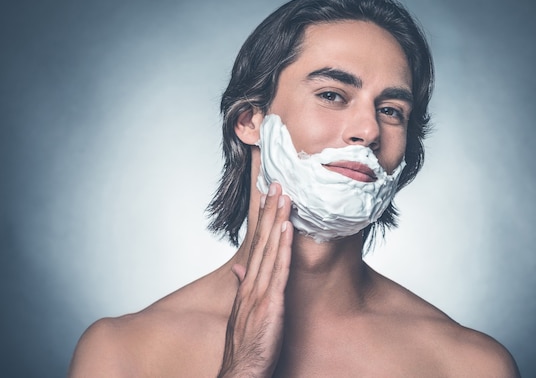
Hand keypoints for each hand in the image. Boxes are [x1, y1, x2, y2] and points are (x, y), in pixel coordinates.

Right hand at [218, 183, 292, 376]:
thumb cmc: (245, 345)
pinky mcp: (271, 304)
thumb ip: (244, 287)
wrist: (241, 372)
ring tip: (283, 196)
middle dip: (269, 211)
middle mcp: (251, 283)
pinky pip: (279, 271)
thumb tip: (241, 268)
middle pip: (262, 240)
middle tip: (276, 183)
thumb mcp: (243, 312)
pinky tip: (288, 229)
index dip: (263, 220)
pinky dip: (283, 248)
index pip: (256, 245)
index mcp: (247, 285)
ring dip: (277, 221)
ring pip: (270, 250)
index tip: (267, 197)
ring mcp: (259, 292)